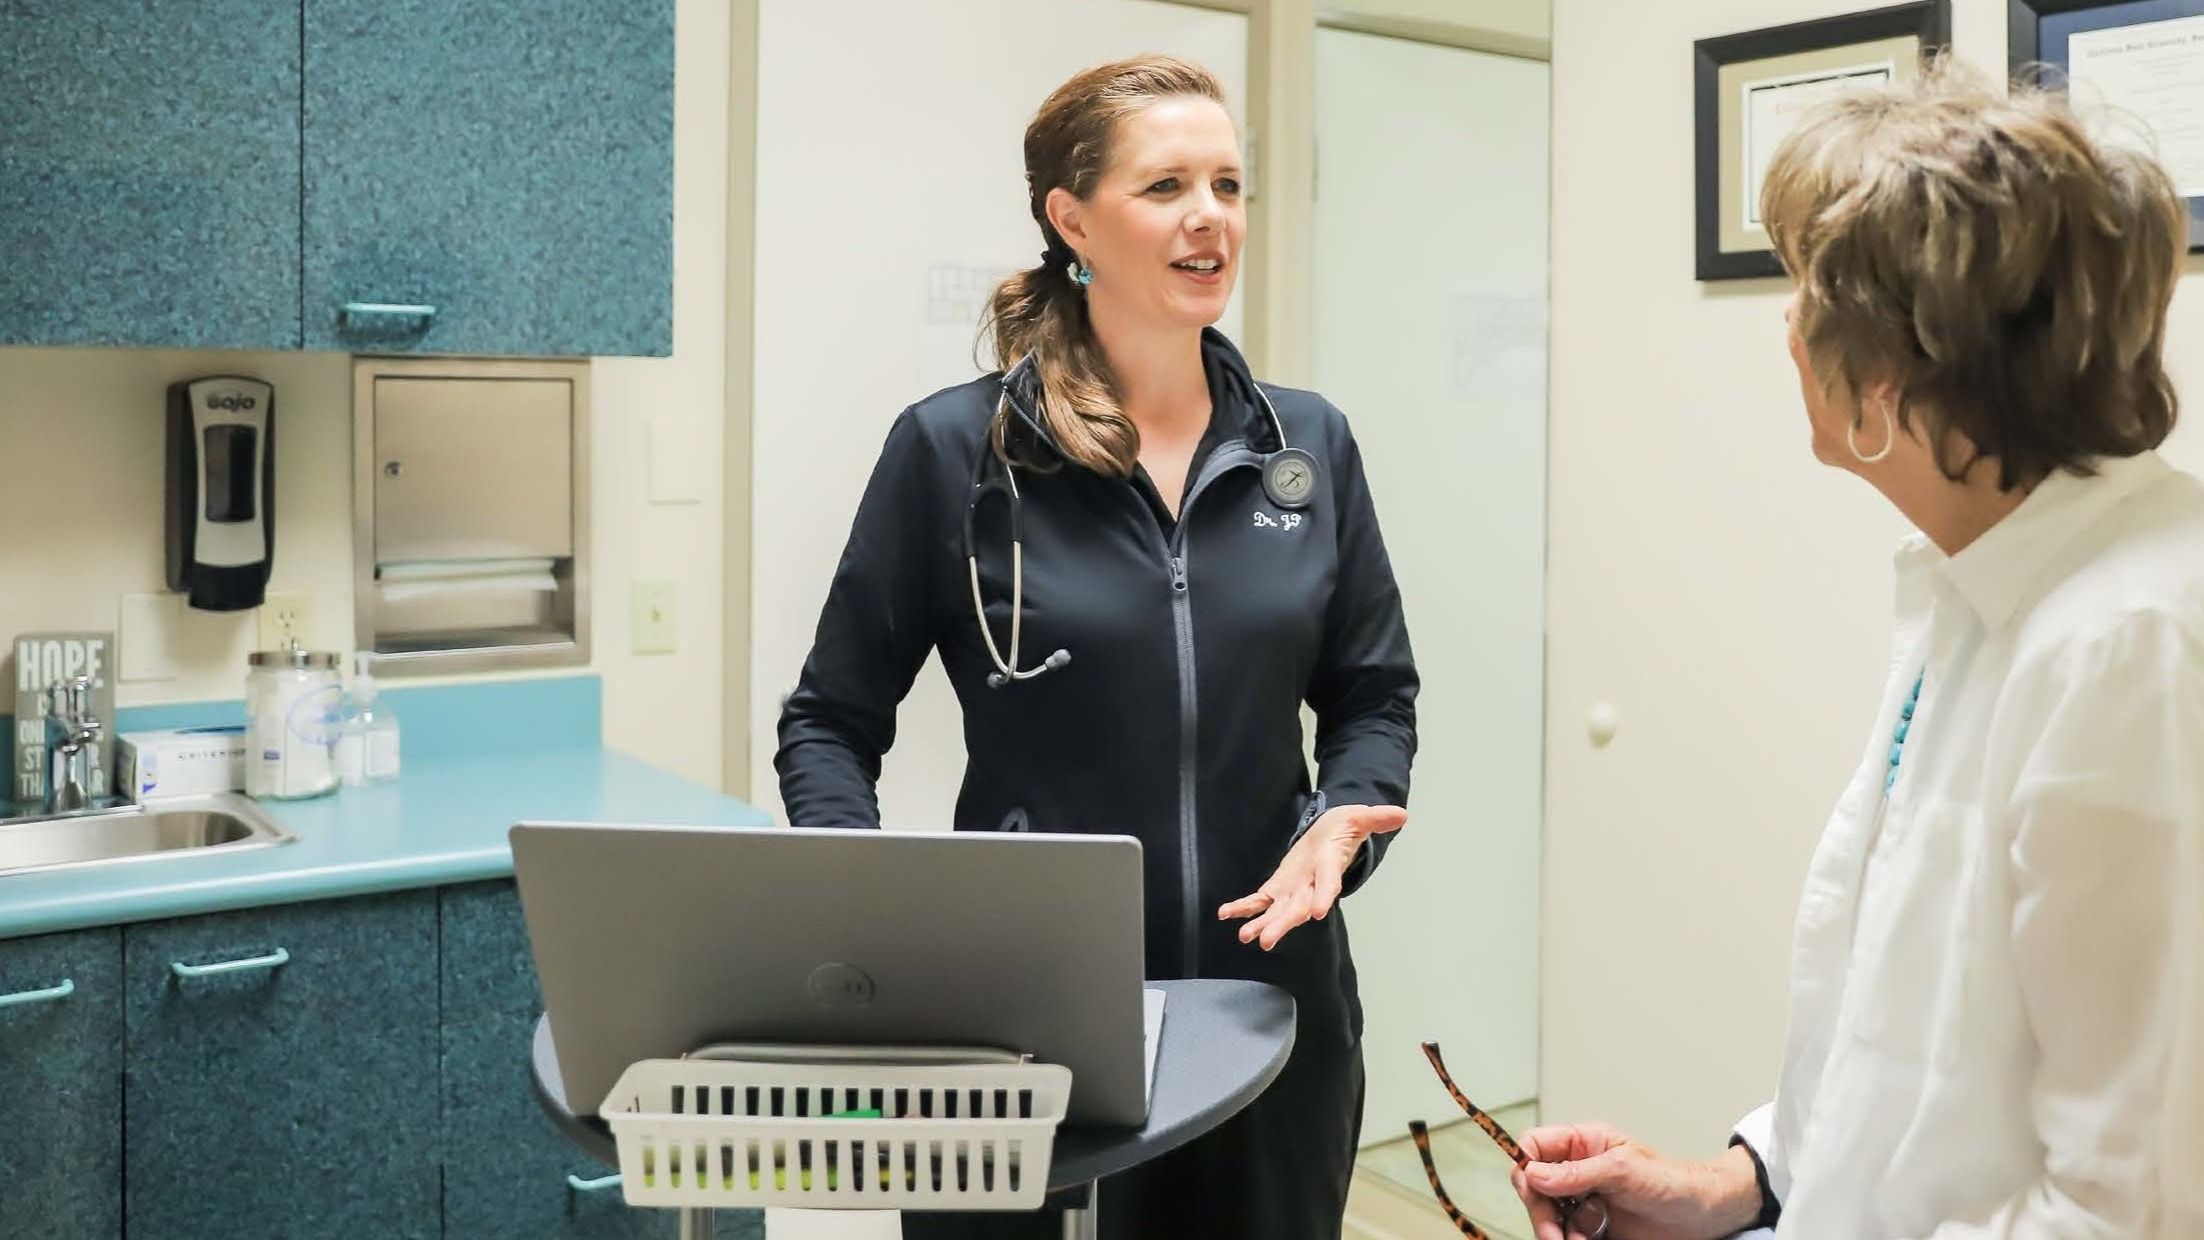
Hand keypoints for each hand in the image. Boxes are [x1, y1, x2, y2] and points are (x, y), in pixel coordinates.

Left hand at [1216, 804, 1406, 949]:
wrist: (1330, 836)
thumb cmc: (1345, 828)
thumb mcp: (1360, 818)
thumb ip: (1376, 818)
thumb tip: (1402, 814)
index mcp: (1329, 867)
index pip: (1328, 885)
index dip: (1324, 897)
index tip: (1320, 913)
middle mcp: (1311, 885)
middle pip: (1298, 908)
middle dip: (1281, 924)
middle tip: (1266, 941)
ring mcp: (1294, 889)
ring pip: (1278, 911)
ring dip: (1261, 923)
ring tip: (1245, 936)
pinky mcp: (1279, 887)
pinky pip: (1259, 900)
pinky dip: (1244, 907)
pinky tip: (1226, 914)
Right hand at [1510, 1123, 1761, 1239]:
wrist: (1704, 1218)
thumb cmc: (1673, 1183)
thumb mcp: (1625, 1171)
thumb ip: (1578, 1172)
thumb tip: (1533, 1173)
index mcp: (1583, 1144)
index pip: (1534, 1146)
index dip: (1525, 1165)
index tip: (1532, 1190)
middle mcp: (1577, 1170)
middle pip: (1533, 1186)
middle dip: (1540, 1211)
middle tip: (1554, 1234)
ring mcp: (1582, 1200)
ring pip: (1546, 1214)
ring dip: (1555, 1230)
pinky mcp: (1590, 1227)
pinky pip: (1565, 1233)